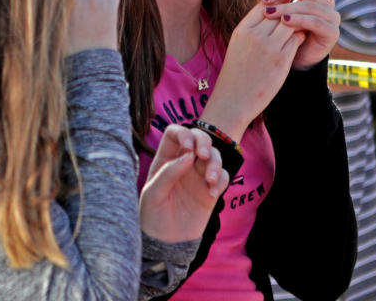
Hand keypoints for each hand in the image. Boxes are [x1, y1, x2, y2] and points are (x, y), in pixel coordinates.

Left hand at [139, 125, 228, 243]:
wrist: (165, 241)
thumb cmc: (152, 215)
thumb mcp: (153, 194)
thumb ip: (168, 173)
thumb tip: (189, 155)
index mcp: (166, 159)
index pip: (175, 133)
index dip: (183, 133)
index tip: (188, 147)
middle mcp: (184, 163)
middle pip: (199, 138)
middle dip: (204, 142)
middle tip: (203, 156)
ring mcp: (199, 175)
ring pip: (215, 155)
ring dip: (215, 163)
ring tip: (209, 180)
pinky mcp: (211, 190)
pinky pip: (223, 176)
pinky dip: (221, 180)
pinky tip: (212, 193)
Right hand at [198, 5, 305, 140]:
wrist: (233, 101)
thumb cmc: (236, 74)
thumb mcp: (238, 45)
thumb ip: (252, 29)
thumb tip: (269, 14)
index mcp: (242, 30)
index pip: (263, 5)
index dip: (275, 4)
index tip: (284, 6)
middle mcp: (254, 35)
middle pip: (278, 11)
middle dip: (289, 10)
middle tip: (299, 10)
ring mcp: (268, 46)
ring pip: (290, 22)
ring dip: (297, 22)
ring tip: (300, 25)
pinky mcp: (281, 60)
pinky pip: (296, 39)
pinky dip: (300, 36)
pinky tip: (300, 39)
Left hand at [261, 0, 339, 69]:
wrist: (290, 62)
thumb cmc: (283, 35)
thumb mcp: (280, 9)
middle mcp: (325, 2)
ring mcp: (331, 17)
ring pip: (309, 5)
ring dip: (287, 7)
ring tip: (269, 12)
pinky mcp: (332, 32)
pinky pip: (315, 21)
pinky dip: (298, 20)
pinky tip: (284, 21)